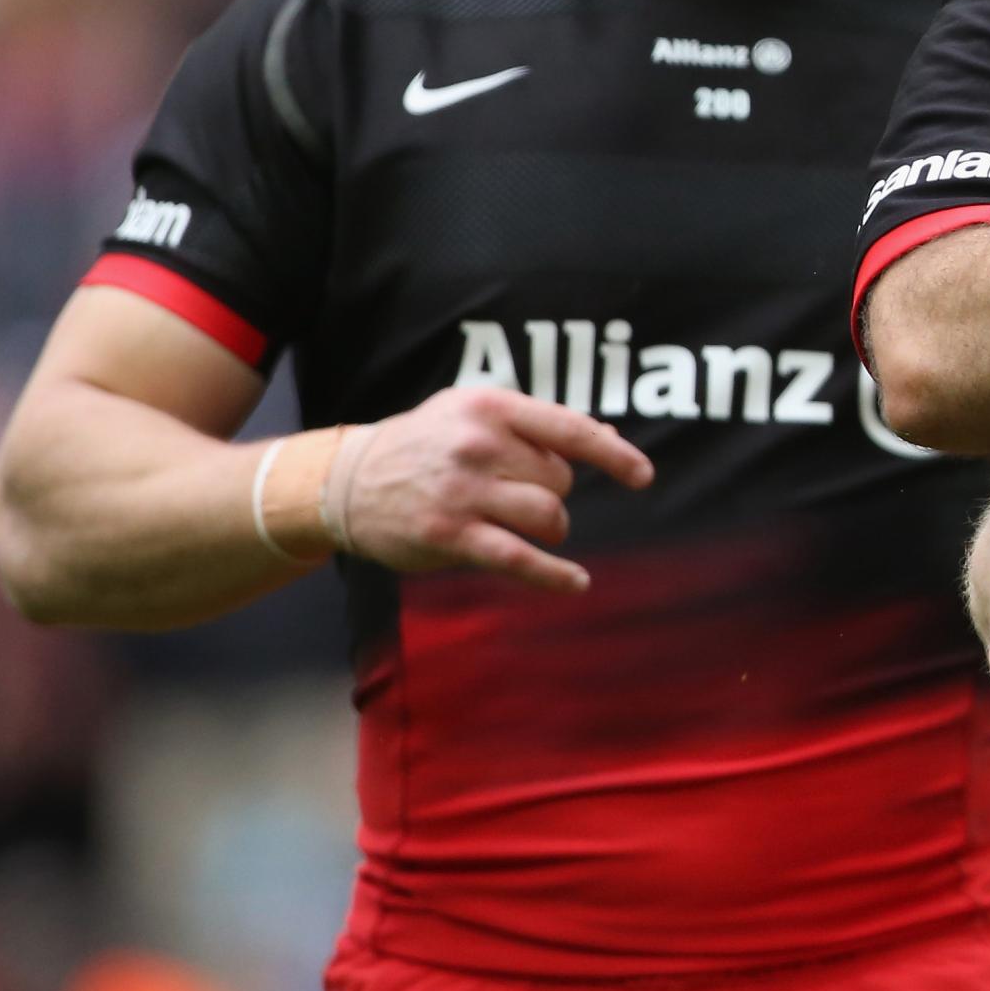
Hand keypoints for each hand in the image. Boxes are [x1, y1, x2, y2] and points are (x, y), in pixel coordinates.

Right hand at [339, 388, 654, 594]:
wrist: (346, 480)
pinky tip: (576, 582)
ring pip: (548, 515)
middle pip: (560, 478)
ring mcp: (463, 491)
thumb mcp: (475, 414)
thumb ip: (539, 425)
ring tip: (537, 528)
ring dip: (553, 527)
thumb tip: (610, 438)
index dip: (614, 454)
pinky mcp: (449, 535)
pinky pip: (519, 558)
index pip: (570, 429)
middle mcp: (479, 445)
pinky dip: (553, 575)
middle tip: (523, 493)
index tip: (643, 476)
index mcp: (491, 407)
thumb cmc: (427, 443)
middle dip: (556, 491)